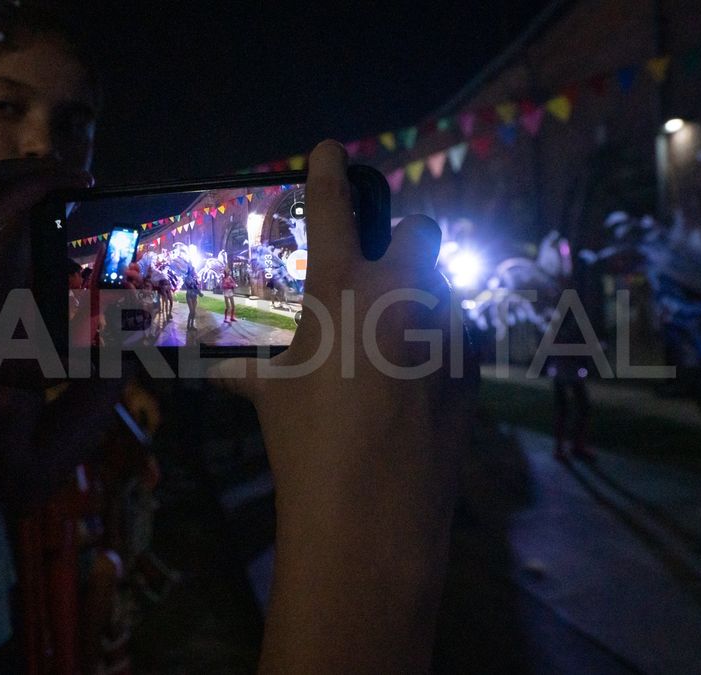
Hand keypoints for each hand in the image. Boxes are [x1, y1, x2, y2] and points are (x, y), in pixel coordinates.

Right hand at [214, 140, 475, 672]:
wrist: (373, 515)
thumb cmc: (307, 446)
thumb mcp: (274, 400)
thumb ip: (255, 374)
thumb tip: (227, 376)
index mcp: (343, 290)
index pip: (333, 210)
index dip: (328, 172)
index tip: (330, 150)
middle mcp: (402, 296)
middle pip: (421, 233)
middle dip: (403, 244)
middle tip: (378, 280)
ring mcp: (446, 332)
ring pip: (443, 290)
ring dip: (420, 304)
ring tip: (393, 352)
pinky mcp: (473, 372)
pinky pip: (458, 339)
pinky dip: (438, 350)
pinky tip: (417, 389)